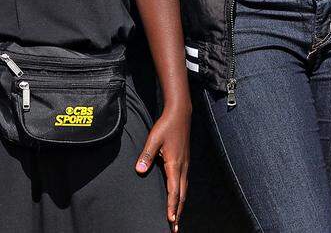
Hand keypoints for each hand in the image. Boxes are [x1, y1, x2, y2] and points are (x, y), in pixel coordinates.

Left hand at [136, 106, 189, 230]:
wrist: (180, 114)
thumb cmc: (166, 126)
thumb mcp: (153, 139)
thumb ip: (146, 156)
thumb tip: (139, 170)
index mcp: (175, 164)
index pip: (174, 190)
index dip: (171, 205)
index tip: (170, 219)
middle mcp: (182, 167)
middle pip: (182, 194)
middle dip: (178, 212)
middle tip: (175, 228)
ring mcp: (185, 165)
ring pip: (184, 190)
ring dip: (180, 205)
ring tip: (176, 219)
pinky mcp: (184, 162)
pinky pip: (183, 184)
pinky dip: (181, 196)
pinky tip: (178, 199)